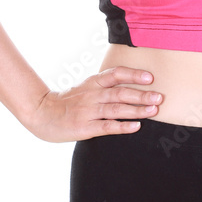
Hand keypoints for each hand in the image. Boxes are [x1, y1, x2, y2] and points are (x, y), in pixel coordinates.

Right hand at [21, 67, 161, 141]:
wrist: (42, 114)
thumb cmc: (68, 101)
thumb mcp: (85, 87)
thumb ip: (104, 85)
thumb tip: (130, 83)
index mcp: (93, 82)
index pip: (116, 74)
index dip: (133, 74)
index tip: (150, 77)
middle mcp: (92, 95)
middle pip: (120, 92)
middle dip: (142, 94)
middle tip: (160, 96)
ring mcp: (89, 111)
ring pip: (116, 108)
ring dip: (137, 109)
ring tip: (154, 110)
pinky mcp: (85, 127)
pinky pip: (107, 126)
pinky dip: (123, 126)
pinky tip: (136, 126)